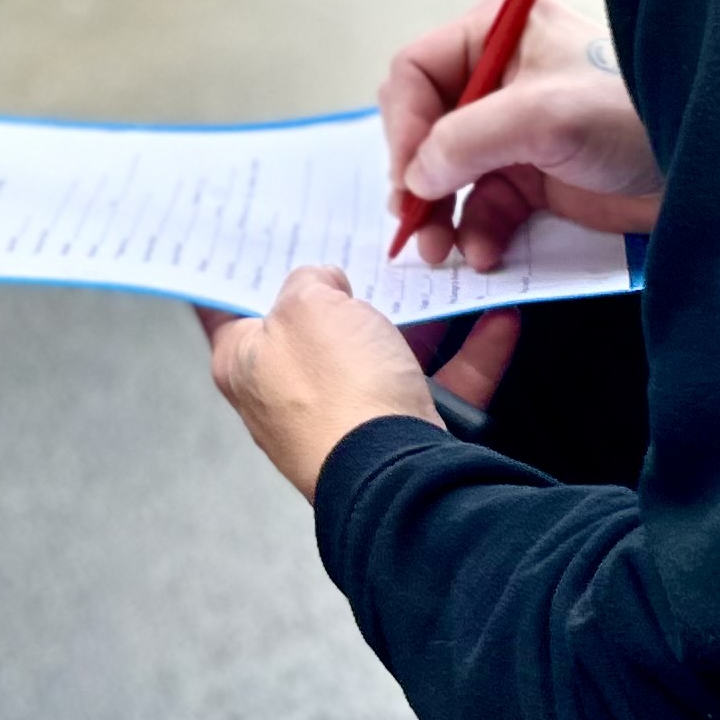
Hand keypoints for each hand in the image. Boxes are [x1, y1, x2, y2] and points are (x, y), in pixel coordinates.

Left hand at [198, 269, 521, 495]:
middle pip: (310, 329)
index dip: (233, 271)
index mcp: (243, 363)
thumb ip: (310, 280)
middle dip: (340, 293)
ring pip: (380, 356)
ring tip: (439, 279)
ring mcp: (343, 420)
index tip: (244, 244)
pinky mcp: (396, 439)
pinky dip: (468, 355)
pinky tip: (496, 322)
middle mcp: (285, 397)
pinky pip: (435, 385)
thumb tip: (325, 283)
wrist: (399, 475)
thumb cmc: (338, 393)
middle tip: (358, 249)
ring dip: (416, 322)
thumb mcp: (308, 302)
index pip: (223, 307)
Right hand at [382, 0, 661, 270]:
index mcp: (497, 33)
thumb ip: (467, 140)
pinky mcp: (535, 177)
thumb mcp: (543, 116)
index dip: (404, 125)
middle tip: (414, 221)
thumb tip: (413, 178)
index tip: (407, 178)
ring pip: (448, 174)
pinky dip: (476, 231)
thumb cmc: (631, 115)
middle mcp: (498, 77)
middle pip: (425, 126)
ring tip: (439, 252)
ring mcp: (515, 131)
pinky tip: (484, 254)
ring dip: (440, 214)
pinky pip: (483, 205)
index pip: (416, 72)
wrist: (707, 166)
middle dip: (417, 177)